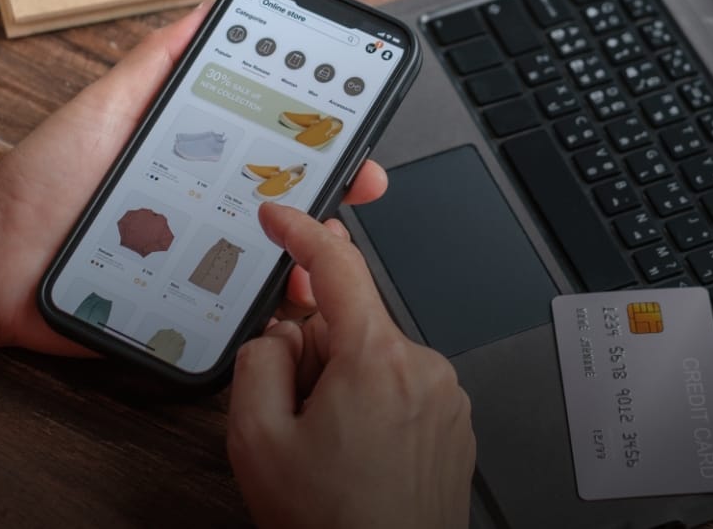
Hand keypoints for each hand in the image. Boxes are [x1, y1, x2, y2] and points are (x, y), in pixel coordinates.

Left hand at [0, 4, 388, 354]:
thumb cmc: (44, 182)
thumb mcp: (104, 106)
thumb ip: (156, 63)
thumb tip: (205, 8)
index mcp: (197, 157)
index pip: (273, 141)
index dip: (321, 133)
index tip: (354, 124)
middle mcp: (208, 207)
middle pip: (288, 200)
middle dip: (333, 190)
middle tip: (359, 183)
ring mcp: (202, 259)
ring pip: (277, 257)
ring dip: (312, 253)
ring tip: (322, 244)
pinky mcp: (187, 306)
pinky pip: (242, 309)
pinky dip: (273, 305)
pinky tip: (289, 295)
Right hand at [228, 203, 475, 528]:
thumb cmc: (333, 526)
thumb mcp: (257, 441)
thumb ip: (258, 363)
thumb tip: (278, 335)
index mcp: (377, 360)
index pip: (338, 267)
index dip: (301, 232)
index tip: (280, 216)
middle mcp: (424, 369)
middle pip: (350, 325)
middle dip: (314, 355)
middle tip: (295, 417)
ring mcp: (447, 399)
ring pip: (374, 361)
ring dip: (343, 387)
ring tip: (329, 453)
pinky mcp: (455, 426)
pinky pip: (401, 391)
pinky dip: (372, 410)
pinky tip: (356, 460)